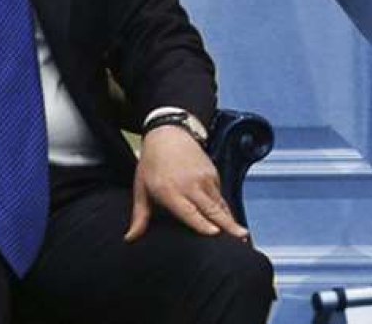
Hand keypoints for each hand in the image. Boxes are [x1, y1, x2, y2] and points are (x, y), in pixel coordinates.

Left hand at [124, 126, 248, 242]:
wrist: (168, 134)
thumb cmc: (152, 163)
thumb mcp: (141, 188)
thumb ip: (140, 216)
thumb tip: (130, 238)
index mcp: (170, 191)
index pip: (189, 211)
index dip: (203, 223)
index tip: (215, 233)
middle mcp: (190, 185)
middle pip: (211, 209)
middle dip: (228, 225)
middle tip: (242, 237)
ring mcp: (204, 178)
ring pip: (219, 204)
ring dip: (229, 219)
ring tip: (241, 235)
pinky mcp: (213, 173)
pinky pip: (219, 195)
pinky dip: (224, 208)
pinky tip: (229, 220)